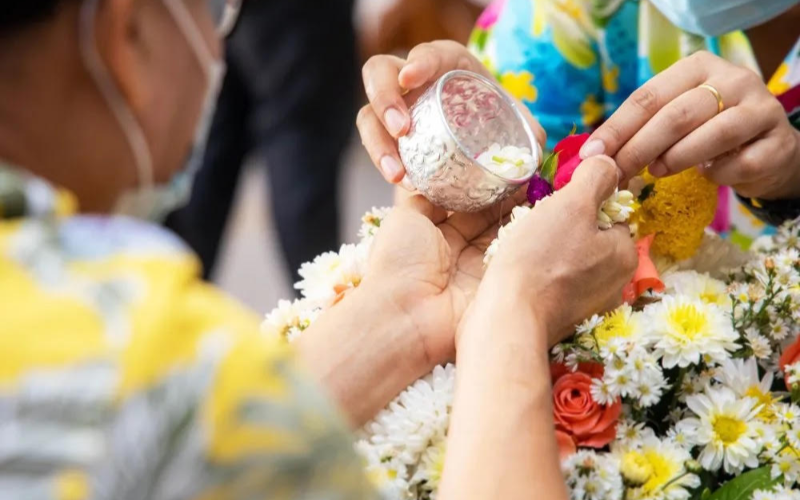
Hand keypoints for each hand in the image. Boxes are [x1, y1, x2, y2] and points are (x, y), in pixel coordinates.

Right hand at [357, 40, 545, 184]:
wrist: (484, 147)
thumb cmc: (501, 127)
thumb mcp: (519, 126)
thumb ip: (529, 137)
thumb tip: (534, 159)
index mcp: (447, 64)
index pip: (427, 53)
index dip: (418, 62)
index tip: (412, 78)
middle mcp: (413, 80)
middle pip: (380, 73)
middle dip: (385, 98)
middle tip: (402, 130)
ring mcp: (395, 108)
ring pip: (368, 113)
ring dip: (377, 141)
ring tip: (397, 173)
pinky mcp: (386, 137)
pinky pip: (374, 144)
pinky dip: (383, 161)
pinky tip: (402, 182)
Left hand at [362, 188, 527, 365]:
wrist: (406, 313)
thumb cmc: (398, 262)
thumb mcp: (406, 217)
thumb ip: (426, 198)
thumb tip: (439, 181)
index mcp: (435, 234)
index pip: (467, 206)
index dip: (484, 188)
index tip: (503, 168)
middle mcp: (459, 252)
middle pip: (490, 219)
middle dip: (508, 198)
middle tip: (530, 174)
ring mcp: (479, 269)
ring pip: (505, 235)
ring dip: (520, 214)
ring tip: (540, 186)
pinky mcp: (496, 284)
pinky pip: (514, 257)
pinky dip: (526, 237)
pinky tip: (541, 214)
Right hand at [474, 156, 637, 346]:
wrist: (508, 320)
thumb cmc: (540, 259)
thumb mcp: (572, 204)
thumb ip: (596, 177)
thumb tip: (608, 162)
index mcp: (625, 255)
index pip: (610, 214)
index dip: (582, 202)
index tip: (555, 203)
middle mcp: (614, 284)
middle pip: (589, 238)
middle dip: (563, 227)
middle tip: (534, 223)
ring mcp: (587, 306)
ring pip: (569, 260)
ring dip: (547, 249)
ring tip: (521, 245)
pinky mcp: (560, 319)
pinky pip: (553, 284)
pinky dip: (537, 274)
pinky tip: (518, 270)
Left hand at [581, 51, 799, 199]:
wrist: (768, 149)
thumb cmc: (707, 132)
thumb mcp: (675, 119)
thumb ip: (641, 128)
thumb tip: (594, 156)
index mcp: (697, 67)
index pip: (647, 96)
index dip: (616, 128)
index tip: (592, 155)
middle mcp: (733, 80)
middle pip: (676, 115)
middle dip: (639, 148)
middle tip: (617, 174)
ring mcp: (760, 108)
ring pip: (712, 134)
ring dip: (676, 159)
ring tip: (655, 172)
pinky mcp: (777, 142)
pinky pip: (739, 163)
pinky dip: (716, 175)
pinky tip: (706, 177)